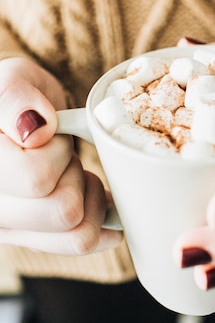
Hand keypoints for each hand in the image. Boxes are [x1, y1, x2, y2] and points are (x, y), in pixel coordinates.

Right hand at [0, 57, 121, 253]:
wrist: (13, 118)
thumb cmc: (12, 98)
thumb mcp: (11, 79)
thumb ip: (15, 98)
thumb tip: (36, 130)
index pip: (37, 179)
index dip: (57, 151)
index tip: (50, 132)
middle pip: (63, 211)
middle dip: (75, 174)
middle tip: (62, 152)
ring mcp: (8, 229)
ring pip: (78, 234)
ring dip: (88, 197)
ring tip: (73, 171)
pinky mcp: (30, 239)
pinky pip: (81, 243)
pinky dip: (98, 219)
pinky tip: (91, 195)